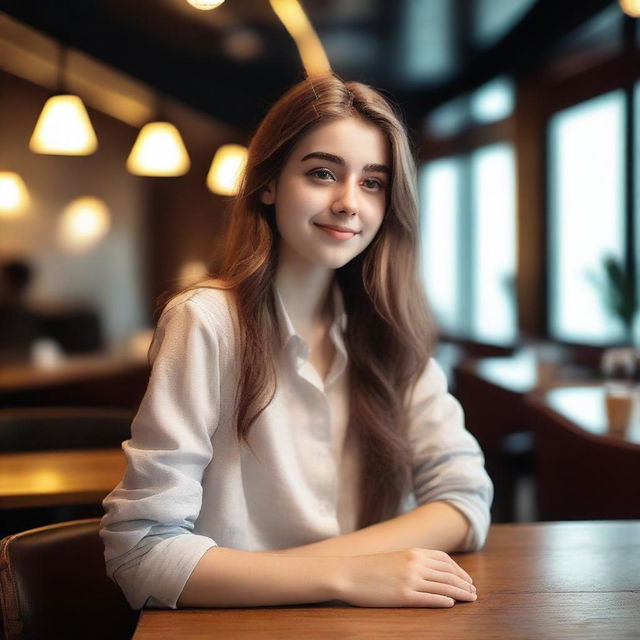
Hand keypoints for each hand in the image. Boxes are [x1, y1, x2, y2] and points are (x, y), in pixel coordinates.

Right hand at [334, 548, 476, 607]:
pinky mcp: (404, 596)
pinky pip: (430, 598)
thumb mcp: (394, 558)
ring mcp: (410, 580)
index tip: (467, 579)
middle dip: (464, 584)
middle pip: (448, 574)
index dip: (459, 571)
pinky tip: (451, 604)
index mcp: (412, 553)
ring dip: (460, 594)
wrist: (347, 573)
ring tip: (470, 600)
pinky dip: (443, 601)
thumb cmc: (368, 568)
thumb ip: (412, 561)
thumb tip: (430, 570)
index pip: (445, 560)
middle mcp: (415, 564)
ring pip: (444, 587)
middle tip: (474, 592)